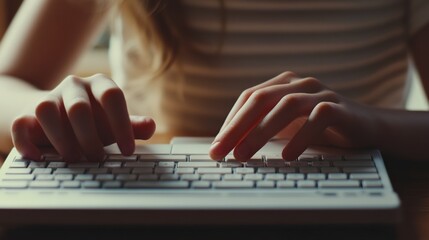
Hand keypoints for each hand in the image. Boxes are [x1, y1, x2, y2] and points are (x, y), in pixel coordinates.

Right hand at [11, 74, 155, 160]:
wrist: (58, 115)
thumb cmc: (94, 121)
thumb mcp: (115, 123)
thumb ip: (133, 126)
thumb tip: (151, 126)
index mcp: (100, 84)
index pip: (112, 96)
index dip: (121, 125)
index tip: (128, 151)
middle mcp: (74, 85)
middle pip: (78, 107)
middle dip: (90, 137)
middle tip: (98, 159)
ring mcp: (48, 96)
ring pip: (46, 110)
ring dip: (61, 140)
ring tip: (74, 159)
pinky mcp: (26, 112)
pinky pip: (21, 123)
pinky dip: (26, 143)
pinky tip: (41, 158)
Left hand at [210, 71, 378, 160]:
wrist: (367, 128)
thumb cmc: (320, 128)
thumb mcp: (287, 127)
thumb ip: (262, 129)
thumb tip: (229, 148)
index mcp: (283, 84)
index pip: (249, 98)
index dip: (230, 121)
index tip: (217, 146)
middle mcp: (300, 83)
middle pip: (261, 99)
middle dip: (237, 127)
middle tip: (221, 152)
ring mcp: (321, 93)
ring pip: (286, 105)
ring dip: (261, 132)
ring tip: (244, 155)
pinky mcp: (341, 107)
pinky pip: (318, 117)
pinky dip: (301, 136)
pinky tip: (287, 155)